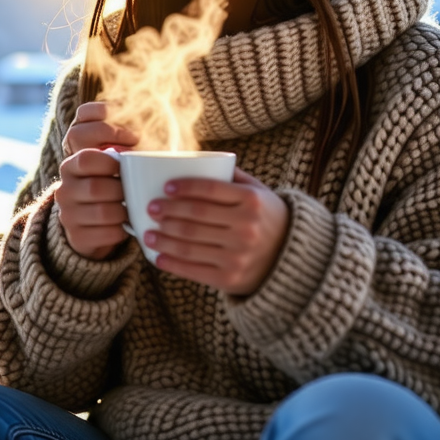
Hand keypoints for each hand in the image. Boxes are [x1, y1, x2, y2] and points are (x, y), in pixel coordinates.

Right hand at [55, 102, 137, 259]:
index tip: (128, 163)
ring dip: (124, 211)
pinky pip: (106, 233)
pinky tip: (126, 225)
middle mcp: (64, 190)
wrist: (91, 224)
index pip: (86, 158)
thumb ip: (116, 154)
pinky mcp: (77, 237)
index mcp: (71, 167)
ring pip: (104, 212)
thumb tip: (142, 150)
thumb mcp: (107, 169)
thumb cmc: (108, 188)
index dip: (111, 160)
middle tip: (134, 191)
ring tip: (132, 208)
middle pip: (96, 187)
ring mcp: (68, 215)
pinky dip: (122, 230)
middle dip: (122, 190)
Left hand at [143, 169, 288, 295]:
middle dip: (167, 212)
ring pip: (189, 244)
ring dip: (163, 238)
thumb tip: (197, 160)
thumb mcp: (259, 193)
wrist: (291, 260)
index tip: (166, 188)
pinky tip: (158, 257)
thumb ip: (234, 176)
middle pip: (195, 216)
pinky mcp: (229, 278)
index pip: (210, 189)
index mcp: (252, 201)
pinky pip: (193, 270)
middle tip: (151, 208)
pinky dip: (172, 263)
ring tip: (148, 233)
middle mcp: (246, 227)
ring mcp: (237, 255)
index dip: (185, 187)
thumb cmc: (267, 218)